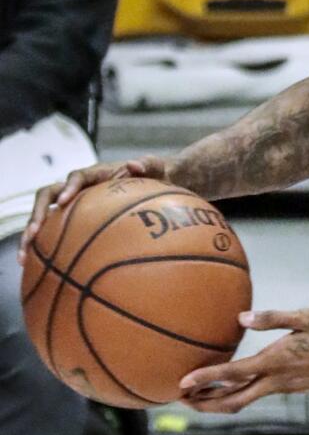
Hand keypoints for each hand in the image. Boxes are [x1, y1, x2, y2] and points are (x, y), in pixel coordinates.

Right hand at [19, 156, 172, 264]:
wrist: (158, 184)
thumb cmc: (156, 174)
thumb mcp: (156, 166)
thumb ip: (147, 164)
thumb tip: (132, 165)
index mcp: (96, 174)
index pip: (76, 177)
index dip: (69, 188)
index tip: (64, 202)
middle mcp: (80, 188)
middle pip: (49, 197)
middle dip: (37, 214)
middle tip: (32, 234)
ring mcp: (75, 204)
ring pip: (45, 217)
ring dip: (31, 236)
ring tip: (24, 258)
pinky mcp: (75, 221)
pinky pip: (55, 233)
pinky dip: (46, 249)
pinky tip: (39, 270)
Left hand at [179, 309, 308, 412]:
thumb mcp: (307, 317)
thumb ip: (273, 318)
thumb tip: (241, 318)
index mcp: (277, 361)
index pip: (233, 375)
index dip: (206, 380)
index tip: (182, 384)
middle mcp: (277, 381)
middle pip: (232, 402)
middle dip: (204, 405)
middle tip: (180, 400)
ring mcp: (284, 388)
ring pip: (243, 401)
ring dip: (218, 401)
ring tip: (198, 395)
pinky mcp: (291, 388)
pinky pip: (257, 394)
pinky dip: (237, 394)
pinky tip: (232, 383)